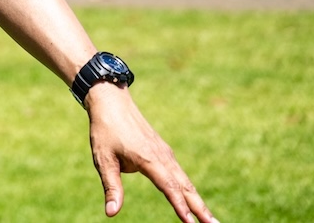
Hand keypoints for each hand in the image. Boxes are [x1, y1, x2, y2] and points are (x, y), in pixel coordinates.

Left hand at [85, 83, 216, 221]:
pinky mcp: (163, 151)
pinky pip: (179, 173)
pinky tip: (193, 199)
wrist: (111, 101)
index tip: (191, 222)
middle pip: (185, 187)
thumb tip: (111, 213)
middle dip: (200, 208)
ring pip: (185, 181)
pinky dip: (189, 189)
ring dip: (198, 201)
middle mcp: (163, 157)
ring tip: (209, 219)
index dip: (180, 206)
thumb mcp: (103, 160)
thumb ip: (111, 187)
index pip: (169, 187)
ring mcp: (165, 153)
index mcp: (149, 159)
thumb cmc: (105, 131)